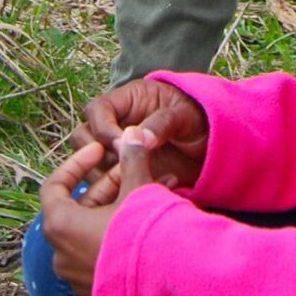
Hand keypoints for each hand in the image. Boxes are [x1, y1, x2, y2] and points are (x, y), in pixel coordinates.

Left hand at [39, 129, 162, 295]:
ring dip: (118, 207)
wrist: (166, 290)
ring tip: (150, 192)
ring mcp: (77, 276)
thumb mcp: (137, 191)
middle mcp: (61, 254)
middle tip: (133, 169)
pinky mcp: (96, 292)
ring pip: (92, 229)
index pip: (54, 185)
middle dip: (108, 184)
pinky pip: (101, 253)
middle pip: (78, 207)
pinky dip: (118, 233)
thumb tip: (131, 135)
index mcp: (60, 226)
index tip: (100, 150)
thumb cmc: (143, 237)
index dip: (76, 163)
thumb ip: (132, 161)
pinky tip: (146, 222)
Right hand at [66, 77, 207, 200]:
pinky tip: (137, 195)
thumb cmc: (200, 121)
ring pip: (89, 163)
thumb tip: (138, 139)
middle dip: (98, 154)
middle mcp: (115, 125)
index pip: (97, 110)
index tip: (122, 147)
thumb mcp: (186, 116)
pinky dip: (114, 192)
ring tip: (131, 182)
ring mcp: (116, 151)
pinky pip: (104, 185)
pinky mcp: (122, 174)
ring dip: (103, 175)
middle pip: (83, 137)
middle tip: (124, 168)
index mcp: (127, 101)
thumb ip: (163, 123)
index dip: (103, 129)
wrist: (213, 147)